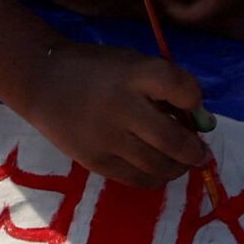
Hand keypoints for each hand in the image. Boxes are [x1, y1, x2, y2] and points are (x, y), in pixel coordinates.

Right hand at [20, 42, 211, 187]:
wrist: (43, 82)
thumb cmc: (98, 71)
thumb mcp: (132, 64)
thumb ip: (165, 86)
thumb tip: (200, 122)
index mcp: (134, 74)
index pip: (180, 88)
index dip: (194, 100)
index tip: (193, 106)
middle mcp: (121, 106)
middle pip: (173, 139)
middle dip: (194, 150)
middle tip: (200, 153)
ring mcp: (107, 138)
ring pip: (158, 166)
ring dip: (179, 167)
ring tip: (182, 162)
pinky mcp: (96, 161)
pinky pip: (138, 179)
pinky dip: (156, 177)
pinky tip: (160, 169)